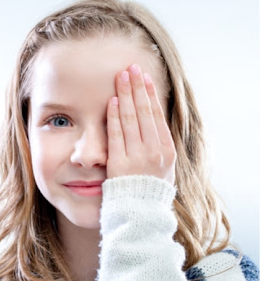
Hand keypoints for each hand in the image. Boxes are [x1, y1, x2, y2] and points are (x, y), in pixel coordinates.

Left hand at [106, 63, 175, 184]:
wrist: (139, 213)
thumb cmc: (149, 189)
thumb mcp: (163, 167)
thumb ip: (159, 145)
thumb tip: (152, 121)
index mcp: (167, 150)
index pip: (157, 115)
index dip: (150, 94)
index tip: (144, 77)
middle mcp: (155, 151)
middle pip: (145, 112)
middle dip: (137, 87)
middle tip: (131, 67)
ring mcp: (137, 156)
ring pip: (132, 119)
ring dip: (126, 95)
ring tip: (121, 76)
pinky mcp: (120, 163)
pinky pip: (117, 135)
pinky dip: (115, 116)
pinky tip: (113, 100)